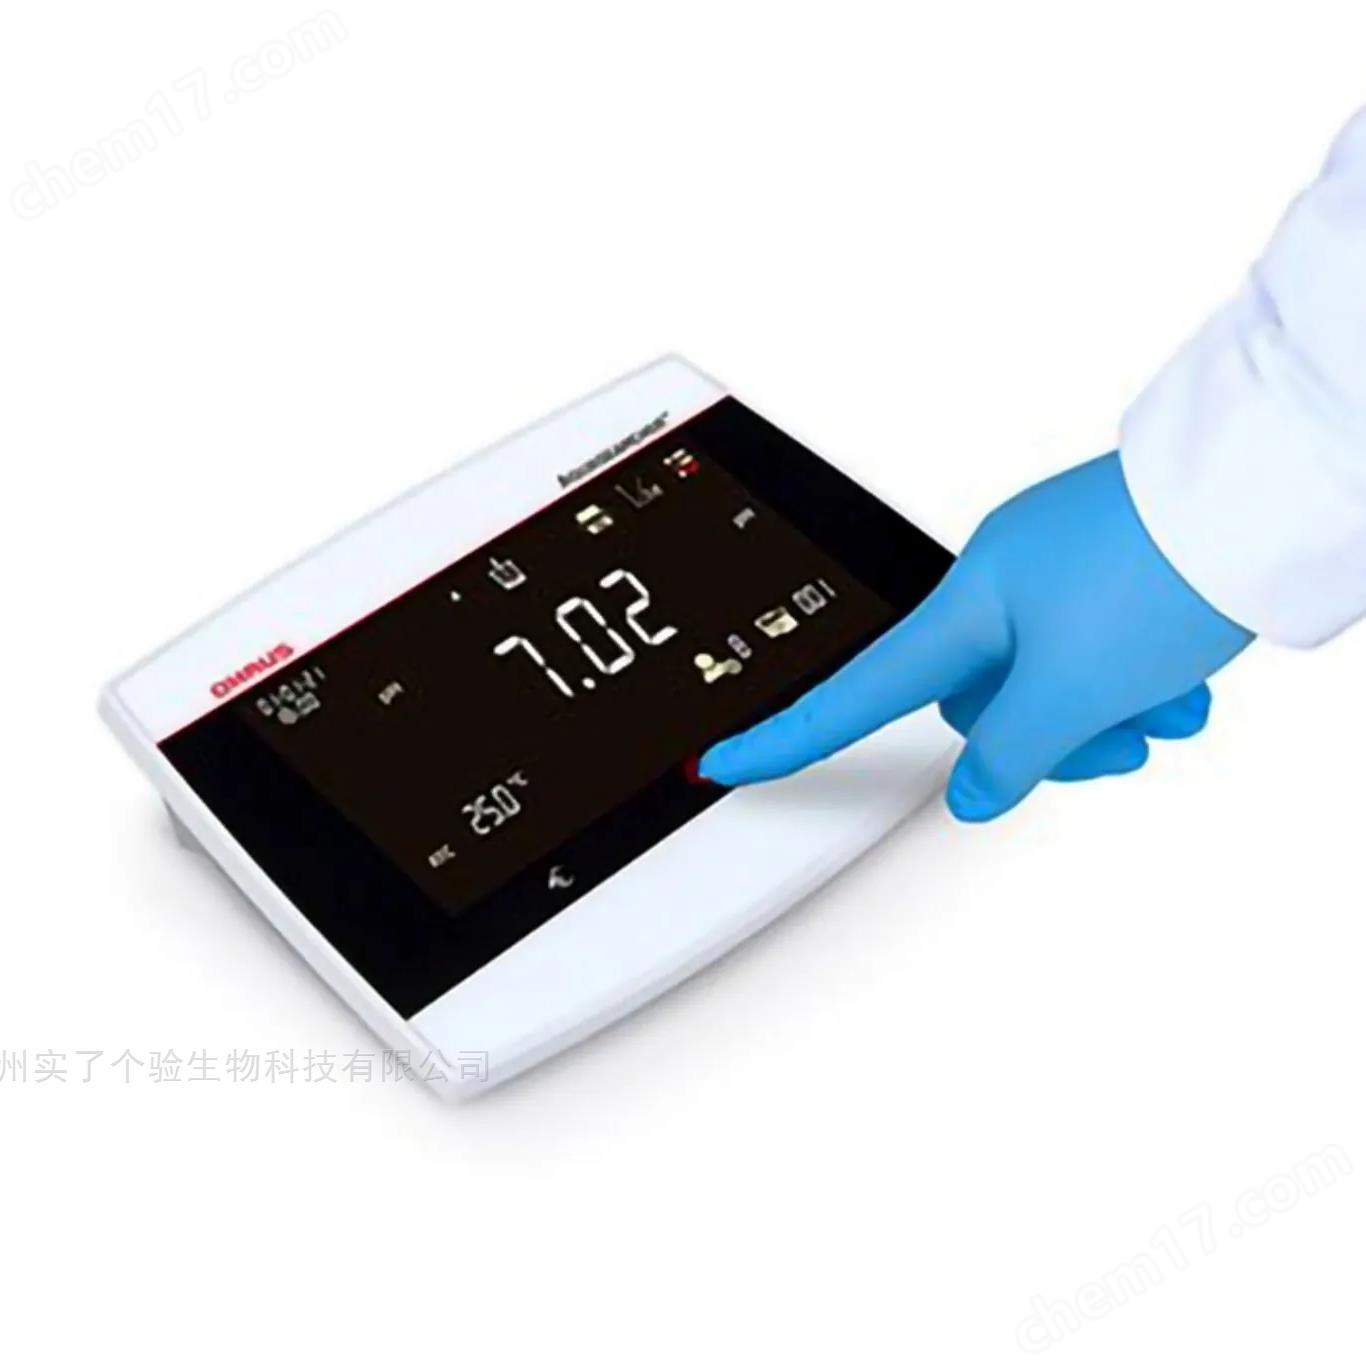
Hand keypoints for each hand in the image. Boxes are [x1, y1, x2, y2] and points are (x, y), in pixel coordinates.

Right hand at [700, 453, 1254, 821]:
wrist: (1258, 491)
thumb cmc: (1161, 567)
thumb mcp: (1074, 689)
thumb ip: (1011, 756)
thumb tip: (973, 794)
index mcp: (966, 606)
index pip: (854, 694)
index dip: (784, 737)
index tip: (723, 760)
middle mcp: (998, 585)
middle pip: (980, 703)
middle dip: (1049, 741)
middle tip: (1112, 747)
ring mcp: (1053, 573)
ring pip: (1050, 683)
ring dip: (1109, 715)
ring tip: (1170, 706)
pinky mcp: (1105, 568)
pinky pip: (1096, 649)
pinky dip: (1138, 681)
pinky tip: (1183, 680)